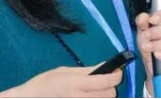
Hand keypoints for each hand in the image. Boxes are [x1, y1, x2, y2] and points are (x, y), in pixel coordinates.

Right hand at [0, 64, 122, 97]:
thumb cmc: (43, 84)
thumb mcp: (63, 71)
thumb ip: (86, 70)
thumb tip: (105, 65)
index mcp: (75, 84)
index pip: (106, 81)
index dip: (116, 75)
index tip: (117, 71)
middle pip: (111, 94)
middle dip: (110, 86)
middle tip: (103, 81)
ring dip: (104, 95)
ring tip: (94, 91)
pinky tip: (88, 96)